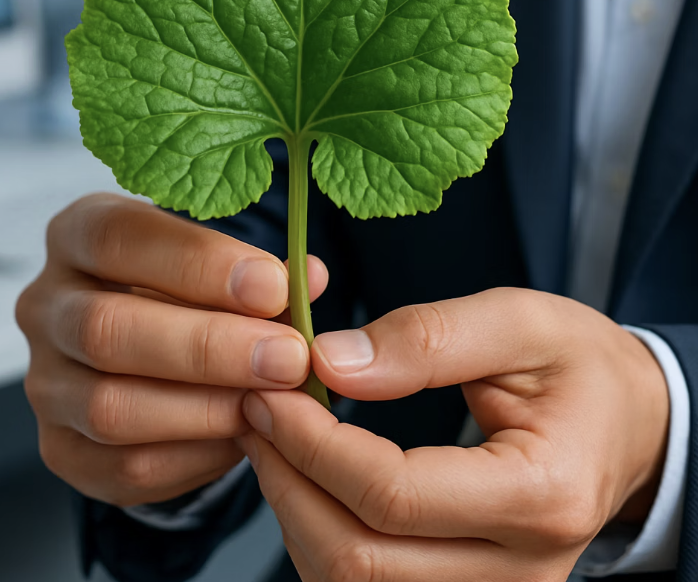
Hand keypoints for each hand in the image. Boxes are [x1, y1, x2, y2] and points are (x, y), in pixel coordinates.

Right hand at [16, 193, 327, 506]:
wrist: (153, 344)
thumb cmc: (190, 287)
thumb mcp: (217, 259)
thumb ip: (261, 271)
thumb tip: (308, 278)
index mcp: (79, 234)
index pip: (118, 237)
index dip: (198, 262)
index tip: (273, 286)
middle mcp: (47, 305)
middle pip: (107, 329)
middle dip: (209, 347)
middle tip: (287, 358)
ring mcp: (46, 383)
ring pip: (110, 407)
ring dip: (206, 409)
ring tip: (274, 402)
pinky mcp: (62, 450)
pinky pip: (124, 468)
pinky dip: (197, 456)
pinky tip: (245, 434)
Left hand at [238, 287, 668, 581]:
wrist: (624, 420)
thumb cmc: (578, 364)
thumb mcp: (518, 321)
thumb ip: (427, 339)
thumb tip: (332, 364)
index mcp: (540, 494)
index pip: (394, 495)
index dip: (315, 443)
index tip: (271, 389)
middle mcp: (521, 572)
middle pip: (362, 560)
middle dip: (288, 481)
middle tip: (253, 409)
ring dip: (295, 512)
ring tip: (271, 436)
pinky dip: (321, 533)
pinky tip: (306, 475)